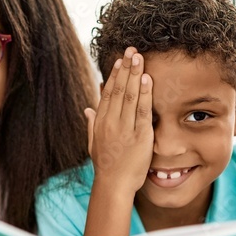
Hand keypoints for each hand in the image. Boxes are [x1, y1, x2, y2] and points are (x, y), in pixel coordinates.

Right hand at [85, 48, 152, 195]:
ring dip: (134, 74)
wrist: (113, 185)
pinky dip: (145, 93)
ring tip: (139, 57)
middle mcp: (110, 122)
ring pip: (129, 95)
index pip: (107, 93)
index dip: (114, 75)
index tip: (119, 60)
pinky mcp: (139, 136)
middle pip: (118, 89)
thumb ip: (91, 124)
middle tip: (131, 50)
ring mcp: (124, 128)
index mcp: (100, 123)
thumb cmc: (106, 167)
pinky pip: (142, 110)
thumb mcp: (93, 144)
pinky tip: (147, 78)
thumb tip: (87, 109)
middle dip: (125, 68)